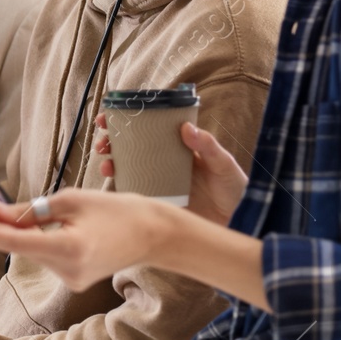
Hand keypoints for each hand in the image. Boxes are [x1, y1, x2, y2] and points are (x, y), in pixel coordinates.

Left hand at [0, 191, 180, 291]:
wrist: (154, 235)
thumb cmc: (117, 211)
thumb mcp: (71, 200)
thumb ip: (29, 210)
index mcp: (69, 248)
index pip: (17, 242)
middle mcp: (68, 271)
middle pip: (21, 247)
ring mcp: (70, 280)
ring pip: (32, 252)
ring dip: (19, 233)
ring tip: (21, 213)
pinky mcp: (72, 281)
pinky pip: (45, 257)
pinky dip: (37, 241)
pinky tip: (46, 227)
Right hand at [93, 116, 247, 226]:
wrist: (238, 223)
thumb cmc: (234, 189)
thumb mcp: (224, 165)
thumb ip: (208, 146)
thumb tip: (187, 127)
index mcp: (178, 148)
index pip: (149, 128)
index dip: (127, 120)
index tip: (110, 116)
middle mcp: (164, 163)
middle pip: (130, 147)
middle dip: (111, 142)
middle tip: (103, 142)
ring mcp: (158, 182)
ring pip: (126, 168)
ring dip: (111, 163)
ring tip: (107, 164)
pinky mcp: (157, 202)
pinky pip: (134, 193)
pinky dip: (120, 188)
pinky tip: (113, 185)